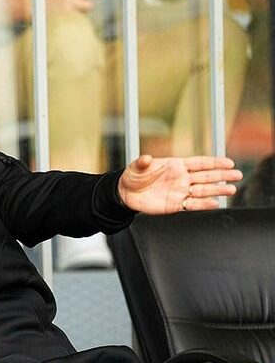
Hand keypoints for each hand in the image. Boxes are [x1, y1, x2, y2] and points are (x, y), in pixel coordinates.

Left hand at [118, 155, 242, 213]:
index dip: (213, 162)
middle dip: (221, 175)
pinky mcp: (175, 204)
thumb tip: (145, 158)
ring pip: (202, 191)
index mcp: (175, 165)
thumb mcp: (136, 167)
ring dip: (216, 190)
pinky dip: (203, 205)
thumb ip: (142, 162)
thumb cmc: (132, 177)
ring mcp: (179, 191)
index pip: (199, 163)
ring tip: (231, 190)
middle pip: (205, 176)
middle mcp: (181, 178)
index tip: (228, 162)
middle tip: (237, 175)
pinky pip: (192, 205)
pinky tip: (215, 203)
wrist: (125, 194)